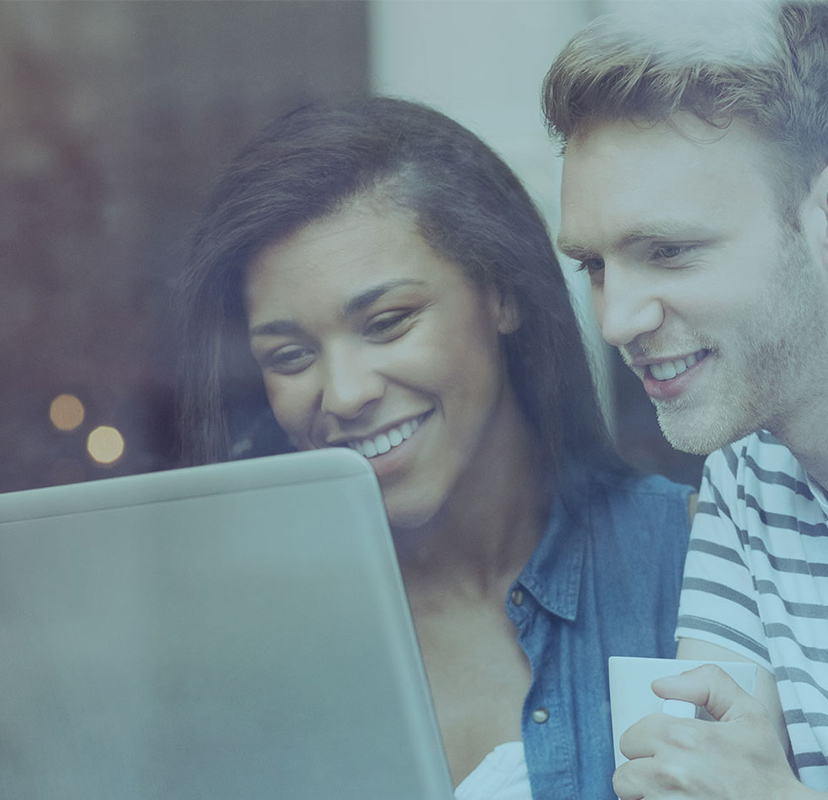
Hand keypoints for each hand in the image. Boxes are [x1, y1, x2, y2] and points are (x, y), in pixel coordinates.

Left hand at [612, 664, 813, 799]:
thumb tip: (661, 685)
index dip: (646, 743)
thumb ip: (707, 684)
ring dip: (647, 796)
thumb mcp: (747, 713)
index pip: (631, 737)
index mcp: (682, 738)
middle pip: (624, 774)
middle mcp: (671, 772)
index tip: (665, 749)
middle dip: (642, 771)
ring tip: (673, 791)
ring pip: (633, 799)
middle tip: (667, 773)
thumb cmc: (765, 768)